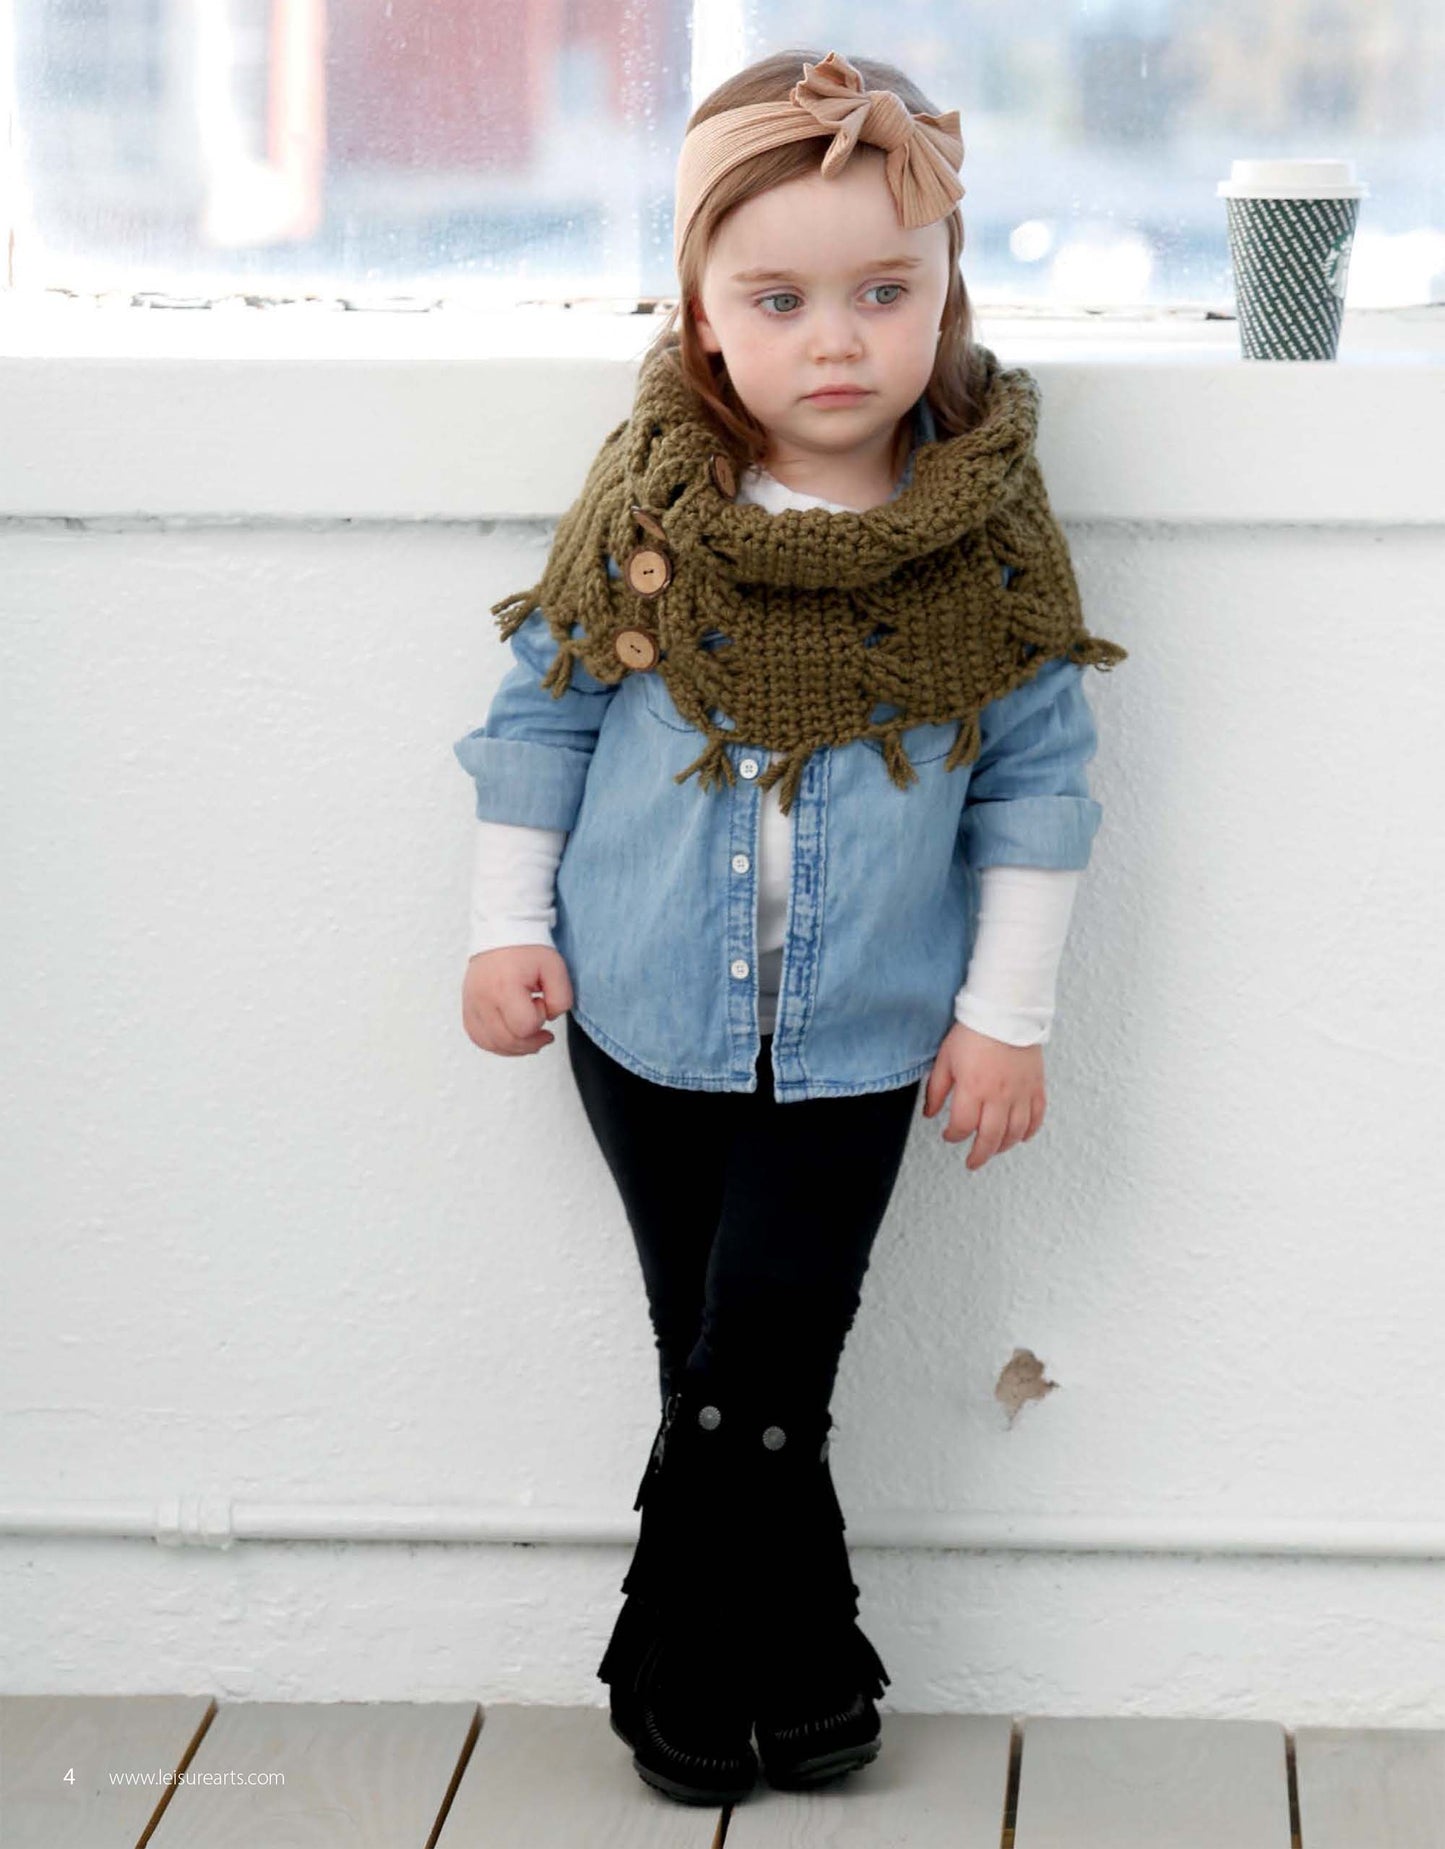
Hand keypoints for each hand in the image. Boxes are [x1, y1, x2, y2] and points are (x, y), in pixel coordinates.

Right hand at [461, 945, 572, 1055]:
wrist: (501, 932)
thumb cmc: (528, 950)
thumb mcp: (556, 968)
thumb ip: (561, 999)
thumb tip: (548, 1019)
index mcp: (505, 986)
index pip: (524, 1026)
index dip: (539, 1021)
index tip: (540, 1003)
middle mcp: (483, 998)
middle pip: (507, 1041)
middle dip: (531, 1041)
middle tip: (543, 1030)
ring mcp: (471, 1004)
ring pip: (491, 1044)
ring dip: (515, 1047)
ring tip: (528, 1036)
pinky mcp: (467, 1008)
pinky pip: (478, 1038)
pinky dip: (496, 1043)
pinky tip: (510, 1037)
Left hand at [921, 1021, 1045, 1168]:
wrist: (1006, 1011)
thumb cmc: (973, 1032)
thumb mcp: (945, 1059)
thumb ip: (936, 1089)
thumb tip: (929, 1114)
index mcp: (973, 1089)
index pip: (962, 1127)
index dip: (953, 1136)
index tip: (948, 1135)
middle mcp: (998, 1096)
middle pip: (990, 1139)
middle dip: (978, 1155)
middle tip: (972, 1162)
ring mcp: (1020, 1093)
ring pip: (1015, 1133)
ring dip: (1002, 1147)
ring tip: (993, 1150)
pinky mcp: (1036, 1087)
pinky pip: (1036, 1118)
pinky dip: (1028, 1132)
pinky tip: (1020, 1136)